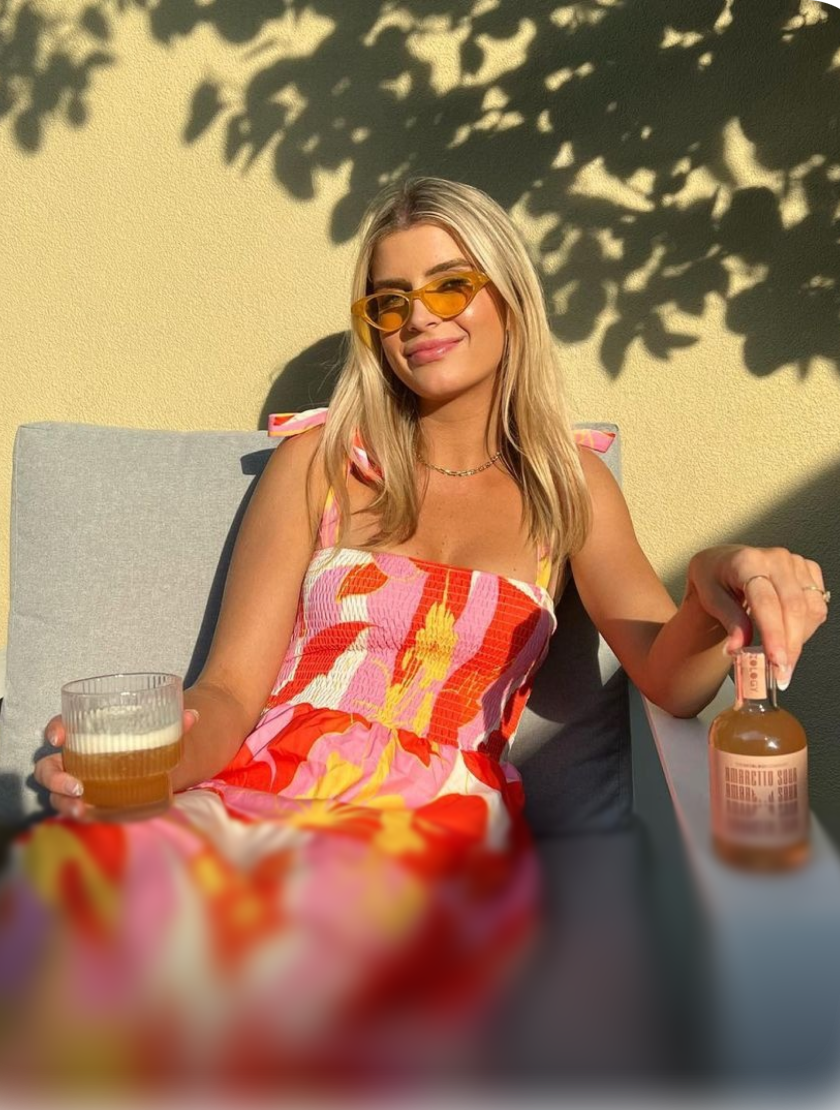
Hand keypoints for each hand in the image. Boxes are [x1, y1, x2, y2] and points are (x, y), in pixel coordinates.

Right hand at [34, 709, 200, 818]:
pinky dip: (78, 814)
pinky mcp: (86, 801)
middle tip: (77, 787)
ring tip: (82, 810)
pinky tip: (91, 818)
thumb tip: (193, 716)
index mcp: (85, 733)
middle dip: (54, 776)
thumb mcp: (161, 730)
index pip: (61, 726)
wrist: (152, 763)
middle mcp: (74, 758)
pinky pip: (73, 808)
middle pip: (48, 766)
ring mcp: (76, 781)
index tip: (57, 738)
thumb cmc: (147, 740)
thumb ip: (175, 722)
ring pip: (55, 792)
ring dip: (63, 802)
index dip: (55, 729)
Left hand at [687, 545, 828, 686]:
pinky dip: (806, 628)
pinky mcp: (808, 570)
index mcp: (747, 561)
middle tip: (781, 675)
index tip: (776, 662)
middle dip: (790, 646)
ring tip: (781, 658)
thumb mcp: (708, 596)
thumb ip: (728, 620)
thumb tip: (738, 648)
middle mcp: (776, 558)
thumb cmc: (714, 578)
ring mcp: (795, 563)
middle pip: (793, 607)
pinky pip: (817, 606)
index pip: (766, 602)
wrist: (724, 562)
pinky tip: (788, 636)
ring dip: (799, 640)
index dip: (774, 634)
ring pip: (811, 609)